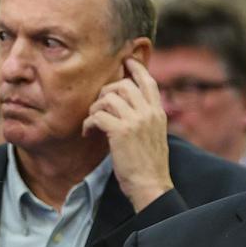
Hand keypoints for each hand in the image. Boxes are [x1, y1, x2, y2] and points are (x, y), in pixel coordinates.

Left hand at [83, 58, 172, 211]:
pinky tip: (87, 133)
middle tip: (98, 107)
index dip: (136, 68)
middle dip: (106, 92)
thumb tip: (128, 109)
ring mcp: (135, 120)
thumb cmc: (149, 167)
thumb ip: (145, 120)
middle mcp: (148, 113)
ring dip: (95, 109)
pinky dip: (88, 123)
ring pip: (108, 98)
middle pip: (123, 85)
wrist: (151, 186)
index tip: (126, 61)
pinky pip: (97, 116)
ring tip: (92, 123)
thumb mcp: (154, 137)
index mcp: (158, 113)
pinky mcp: (120, 131)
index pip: (148, 81)